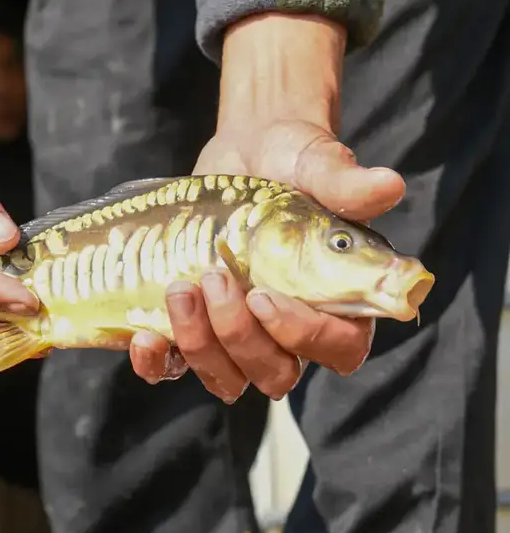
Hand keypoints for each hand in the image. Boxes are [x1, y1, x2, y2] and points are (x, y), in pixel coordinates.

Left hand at [129, 13, 405, 400]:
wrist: (247, 154)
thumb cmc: (293, 162)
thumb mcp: (315, 165)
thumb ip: (345, 184)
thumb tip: (389, 186)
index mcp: (336, 301)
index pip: (338, 347)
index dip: (302, 335)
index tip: (263, 296)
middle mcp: (289, 329)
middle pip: (275, 372)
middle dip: (239, 336)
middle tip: (214, 278)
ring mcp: (238, 333)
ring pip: (227, 378)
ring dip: (200, 346)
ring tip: (179, 289)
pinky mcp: (195, 325)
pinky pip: (178, 368)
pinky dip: (159, 363)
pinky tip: (143, 338)